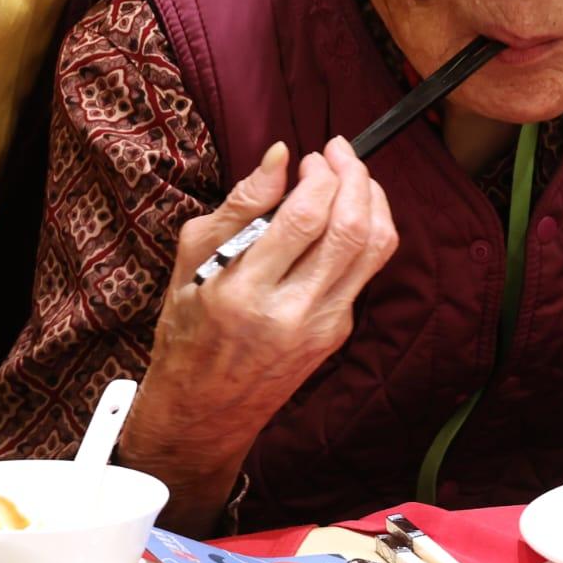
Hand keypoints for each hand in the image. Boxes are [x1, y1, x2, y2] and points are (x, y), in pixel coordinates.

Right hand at [130, 138, 398, 452]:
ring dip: (372, 199)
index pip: (305, 217)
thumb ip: (240, 205)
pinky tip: (346, 213)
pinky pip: (366, 271)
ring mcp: (323, 325)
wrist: (205, 410)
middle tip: (337, 153)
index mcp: (245, 291)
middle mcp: (292, 311)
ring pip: (374, 249)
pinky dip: (366, 230)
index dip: (319, 174)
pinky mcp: (338, 332)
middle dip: (353, 176)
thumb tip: (280, 156)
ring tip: (352, 175)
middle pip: (350, 228)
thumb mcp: (192, 260)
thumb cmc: (189, 328)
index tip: (309, 156)